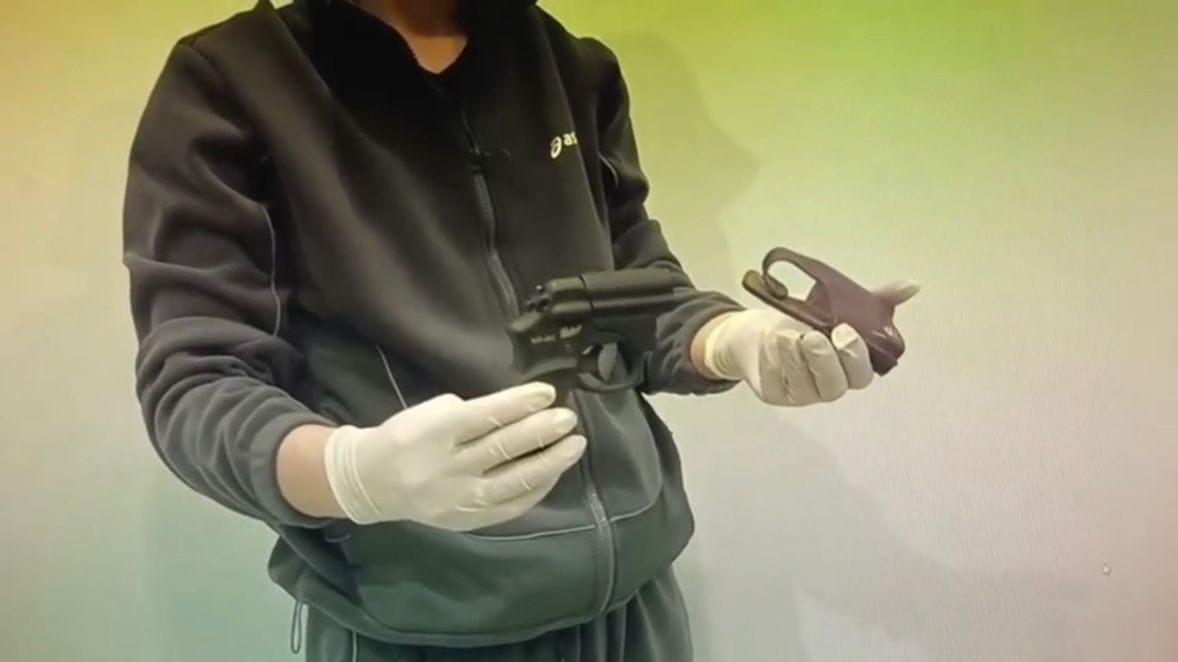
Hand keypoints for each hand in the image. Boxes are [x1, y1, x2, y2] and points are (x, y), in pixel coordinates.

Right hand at [323, 382, 586, 530]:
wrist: (373, 483)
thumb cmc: (407, 437)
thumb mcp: (431, 413)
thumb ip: (472, 414)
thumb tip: (522, 411)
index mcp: (434, 434)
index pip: (484, 417)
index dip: (519, 404)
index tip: (548, 393)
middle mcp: (448, 469)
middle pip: (503, 449)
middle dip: (541, 432)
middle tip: (569, 418)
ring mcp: (459, 500)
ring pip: (513, 482)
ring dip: (549, 463)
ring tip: (575, 445)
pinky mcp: (468, 521)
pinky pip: (511, 507)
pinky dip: (537, 489)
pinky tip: (555, 472)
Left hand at [700, 281, 919, 405]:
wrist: (755, 330)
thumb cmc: (802, 321)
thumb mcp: (835, 305)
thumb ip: (873, 301)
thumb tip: (912, 285)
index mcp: (848, 368)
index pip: (860, 375)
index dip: (854, 357)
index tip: (843, 330)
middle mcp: (827, 385)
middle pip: (833, 386)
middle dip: (825, 361)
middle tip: (813, 336)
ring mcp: (800, 393)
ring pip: (803, 386)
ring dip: (795, 358)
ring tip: (786, 334)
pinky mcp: (773, 393)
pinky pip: (776, 383)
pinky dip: (774, 360)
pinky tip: (771, 340)